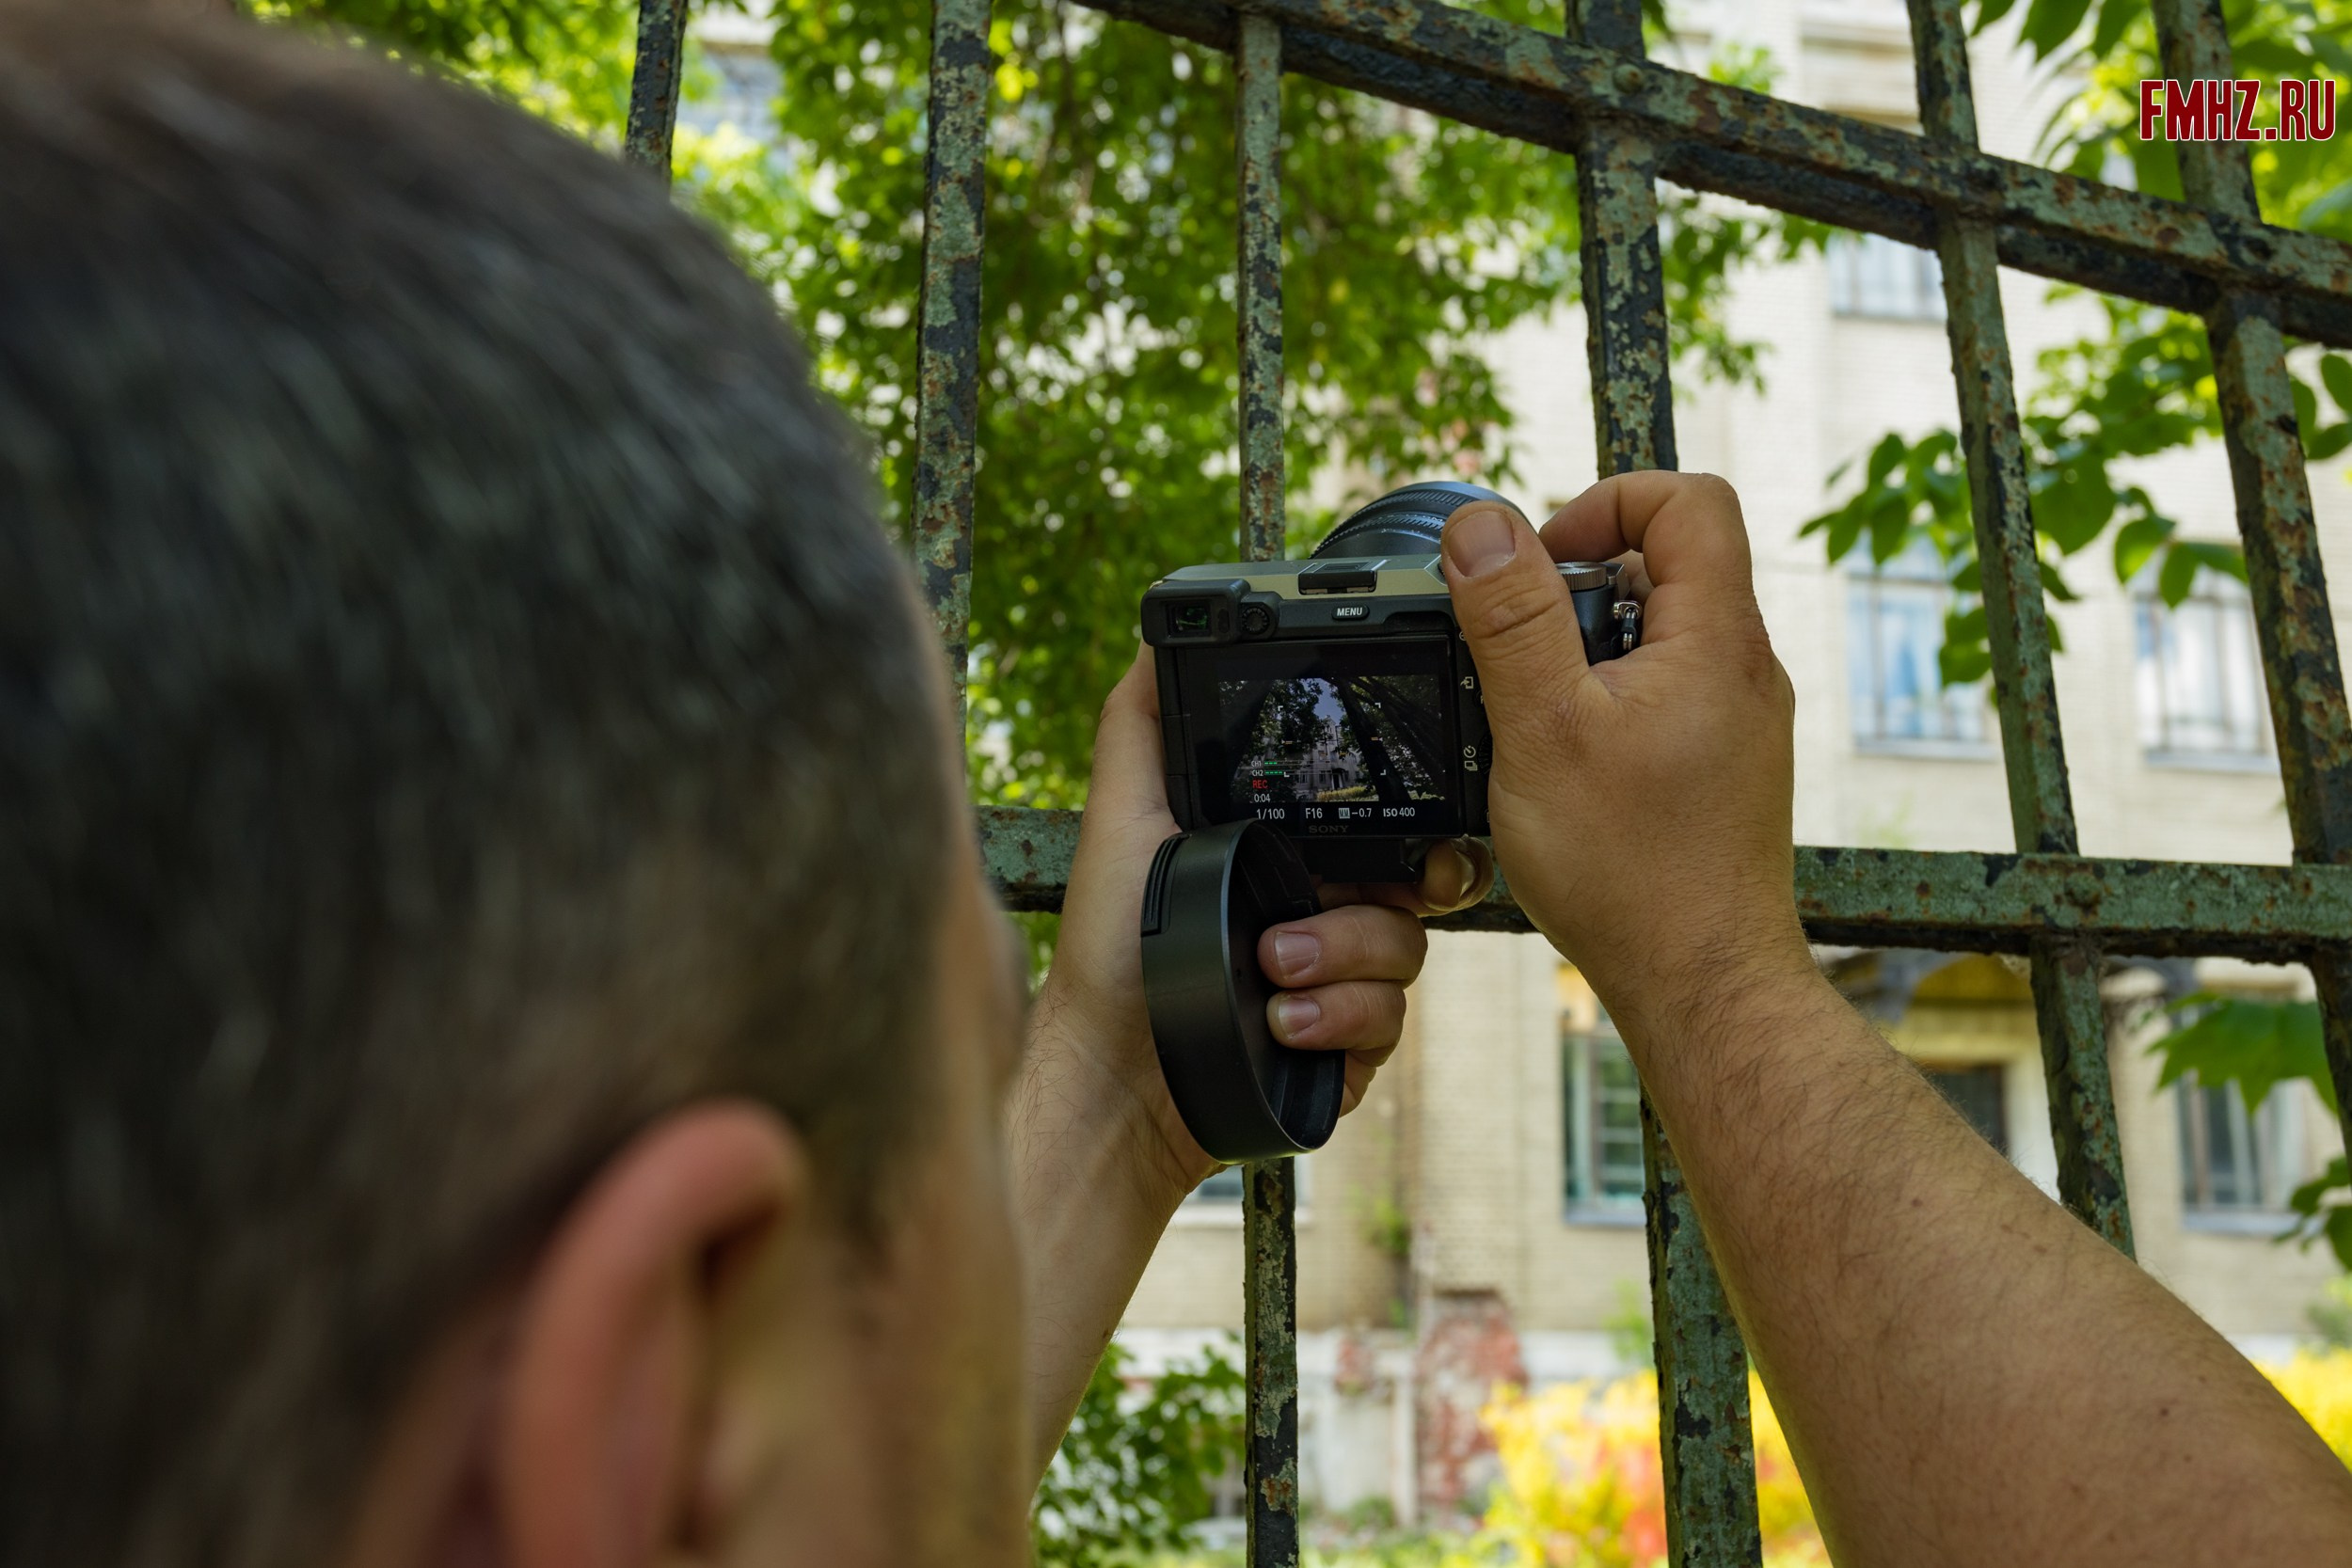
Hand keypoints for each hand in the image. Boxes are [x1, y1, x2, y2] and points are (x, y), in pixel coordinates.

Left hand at [1026, 648, 1491, 1206]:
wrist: (1115, 1075)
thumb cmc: (1110, 950)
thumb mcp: (1121, 818)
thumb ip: (1142, 724)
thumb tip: (1153, 638)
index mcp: (1289, 853)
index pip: (1379, 819)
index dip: (1408, 816)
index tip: (1405, 827)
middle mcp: (1324, 910)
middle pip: (1417, 880)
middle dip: (1384, 896)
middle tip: (1326, 908)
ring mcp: (1342, 981)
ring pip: (1406, 951)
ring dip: (1340, 958)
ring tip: (1270, 969)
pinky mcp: (1347, 1047)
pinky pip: (1388, 1021)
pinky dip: (1338, 1017)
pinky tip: (1284, 1020)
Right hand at [1437, 474, 1815, 1039]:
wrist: (1702, 983)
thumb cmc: (1633, 872)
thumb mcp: (1543, 729)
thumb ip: (1512, 620)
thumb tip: (1481, 526)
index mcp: (1718, 639)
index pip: (1689, 500)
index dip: (1608, 502)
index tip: (1542, 559)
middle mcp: (1744, 669)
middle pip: (1669, 564)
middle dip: (1579, 586)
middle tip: (1521, 649)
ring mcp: (1737, 721)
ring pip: (1659, 636)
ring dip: (1586, 652)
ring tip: (1538, 716)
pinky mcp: (1721, 767)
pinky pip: (1662, 695)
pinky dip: (1604, 705)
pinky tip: (1564, 765)